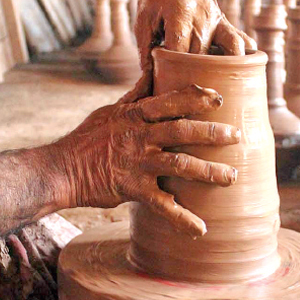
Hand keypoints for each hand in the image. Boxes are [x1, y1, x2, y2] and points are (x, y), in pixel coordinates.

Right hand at [53, 84, 239, 236]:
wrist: (62, 170)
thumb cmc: (88, 139)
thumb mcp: (111, 111)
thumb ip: (137, 95)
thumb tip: (153, 70)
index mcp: (135, 114)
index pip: (169, 100)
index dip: (194, 97)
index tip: (218, 97)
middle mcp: (139, 135)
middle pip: (181, 130)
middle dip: (211, 132)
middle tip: (236, 136)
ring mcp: (137, 162)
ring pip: (180, 164)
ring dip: (208, 171)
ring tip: (231, 177)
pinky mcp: (133, 189)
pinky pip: (162, 205)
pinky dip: (182, 218)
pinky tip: (201, 229)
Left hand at [122, 0, 255, 101]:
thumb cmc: (154, 1)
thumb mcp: (143, 24)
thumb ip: (146, 55)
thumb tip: (144, 90)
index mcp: (180, 12)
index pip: (180, 49)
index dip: (174, 71)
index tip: (170, 91)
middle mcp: (204, 15)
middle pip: (204, 53)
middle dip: (198, 76)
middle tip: (190, 100)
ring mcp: (218, 18)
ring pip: (232, 48)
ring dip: (229, 68)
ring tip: (222, 87)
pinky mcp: (226, 22)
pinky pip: (242, 40)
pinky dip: (245, 57)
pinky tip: (241, 74)